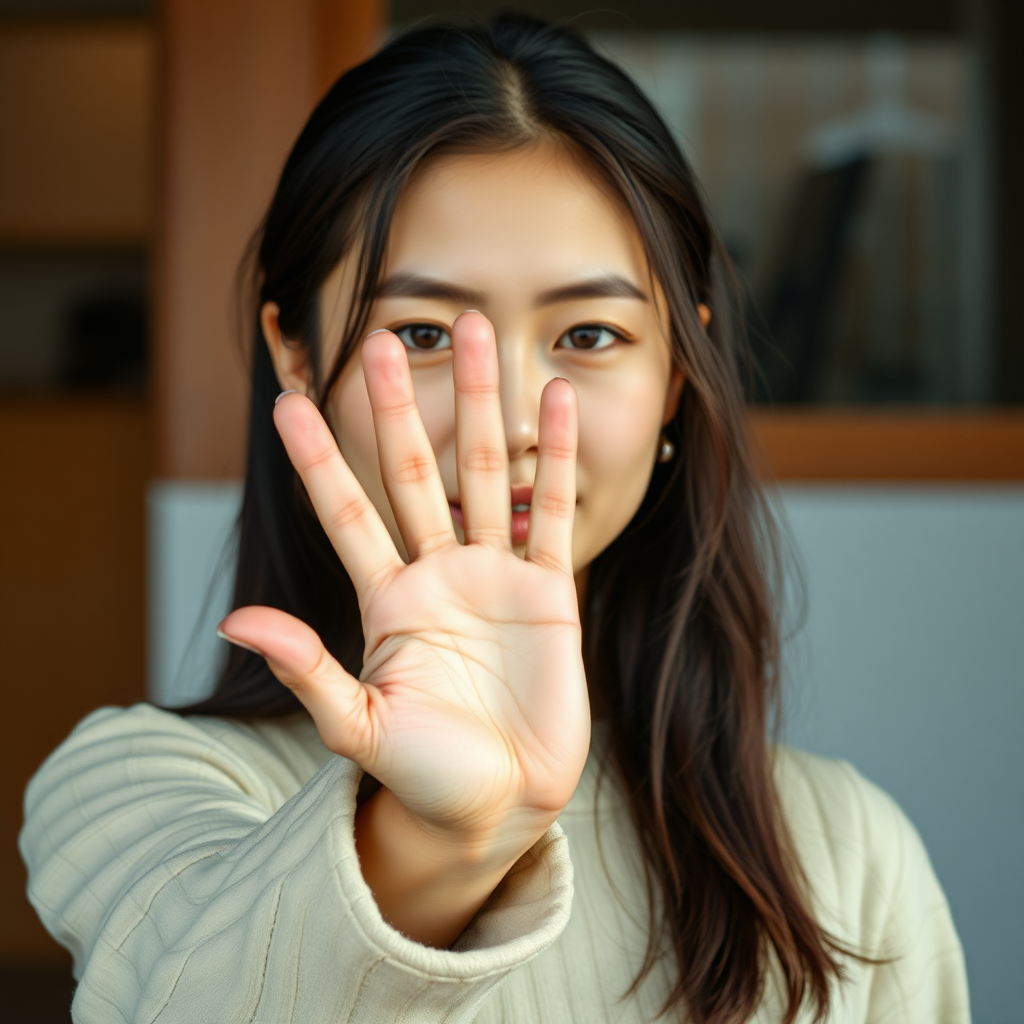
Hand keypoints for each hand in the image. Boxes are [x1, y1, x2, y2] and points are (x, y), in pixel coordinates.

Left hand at [220, 312, 589, 902]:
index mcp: (386, 601)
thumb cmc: (424, 776)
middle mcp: (437, 574)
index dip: (319, 460)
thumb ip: (307, 670)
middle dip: (400, 407)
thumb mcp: (357, 727)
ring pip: (485, 472)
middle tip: (385, 339)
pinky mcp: (549, 591)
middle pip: (416, 471)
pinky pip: (550, 512)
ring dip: (481, 404)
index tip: (288, 402)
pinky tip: (552, 401)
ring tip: (473, 333)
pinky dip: (555, 457)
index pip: (346, 514)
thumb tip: (233, 621)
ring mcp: (495, 576)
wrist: (500, 806)